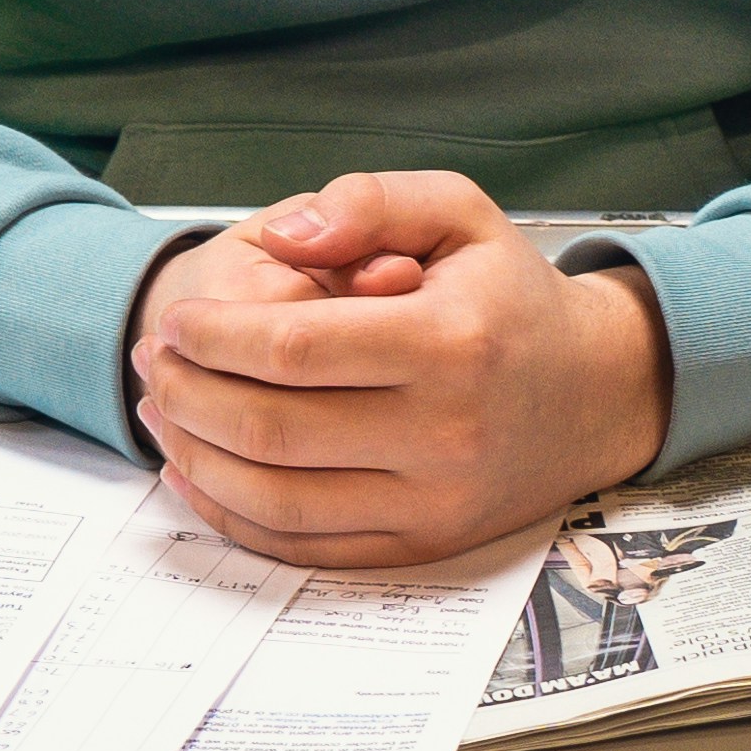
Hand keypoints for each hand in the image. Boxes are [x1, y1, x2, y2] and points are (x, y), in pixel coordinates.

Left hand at [132, 170, 674, 568]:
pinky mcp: (422, 544)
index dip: (215, 336)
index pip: (295, 349)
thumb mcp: (460, 213)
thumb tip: (285, 234)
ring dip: (197, 455)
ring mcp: (432, 500)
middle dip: (189, 393)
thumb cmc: (514, 298)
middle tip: (154, 361)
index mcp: (449, 342)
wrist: (597, 392)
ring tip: (164, 411)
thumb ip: (371, 202)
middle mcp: (443, 433)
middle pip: (272, 428)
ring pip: (277, 498)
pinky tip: (197, 473)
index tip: (177, 319)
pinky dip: (235, 517)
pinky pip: (305, 548)